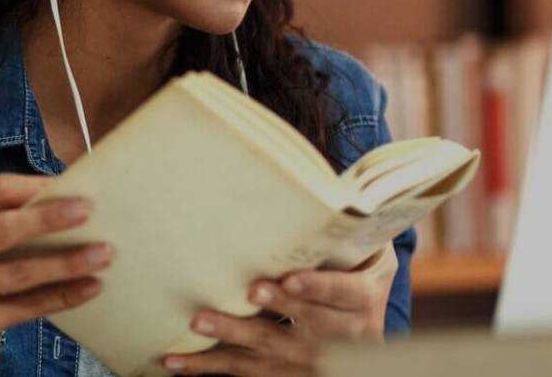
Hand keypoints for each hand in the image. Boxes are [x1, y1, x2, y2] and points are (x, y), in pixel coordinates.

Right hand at [0, 174, 110, 376]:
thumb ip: (0, 223)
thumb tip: (67, 199)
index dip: (32, 186)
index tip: (71, 184)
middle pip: (0, 228)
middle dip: (48, 218)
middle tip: (88, 210)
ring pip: (18, 271)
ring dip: (66, 261)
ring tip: (103, 253)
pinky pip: (26, 307)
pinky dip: (62, 296)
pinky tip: (90, 287)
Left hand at [160, 244, 398, 375]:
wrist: (368, 336)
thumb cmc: (360, 274)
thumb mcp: (371, 254)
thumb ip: (350, 233)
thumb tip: (327, 193)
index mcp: (363, 300)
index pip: (342, 293)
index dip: (317, 289)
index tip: (289, 280)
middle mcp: (343, 335)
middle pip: (305, 325)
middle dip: (276, 309)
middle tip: (248, 291)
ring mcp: (313, 362)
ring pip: (270, 354)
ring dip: (232, 340)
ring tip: (198, 322)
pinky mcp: (286, 374)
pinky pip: (247, 373)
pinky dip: (210, 368)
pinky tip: (179, 361)